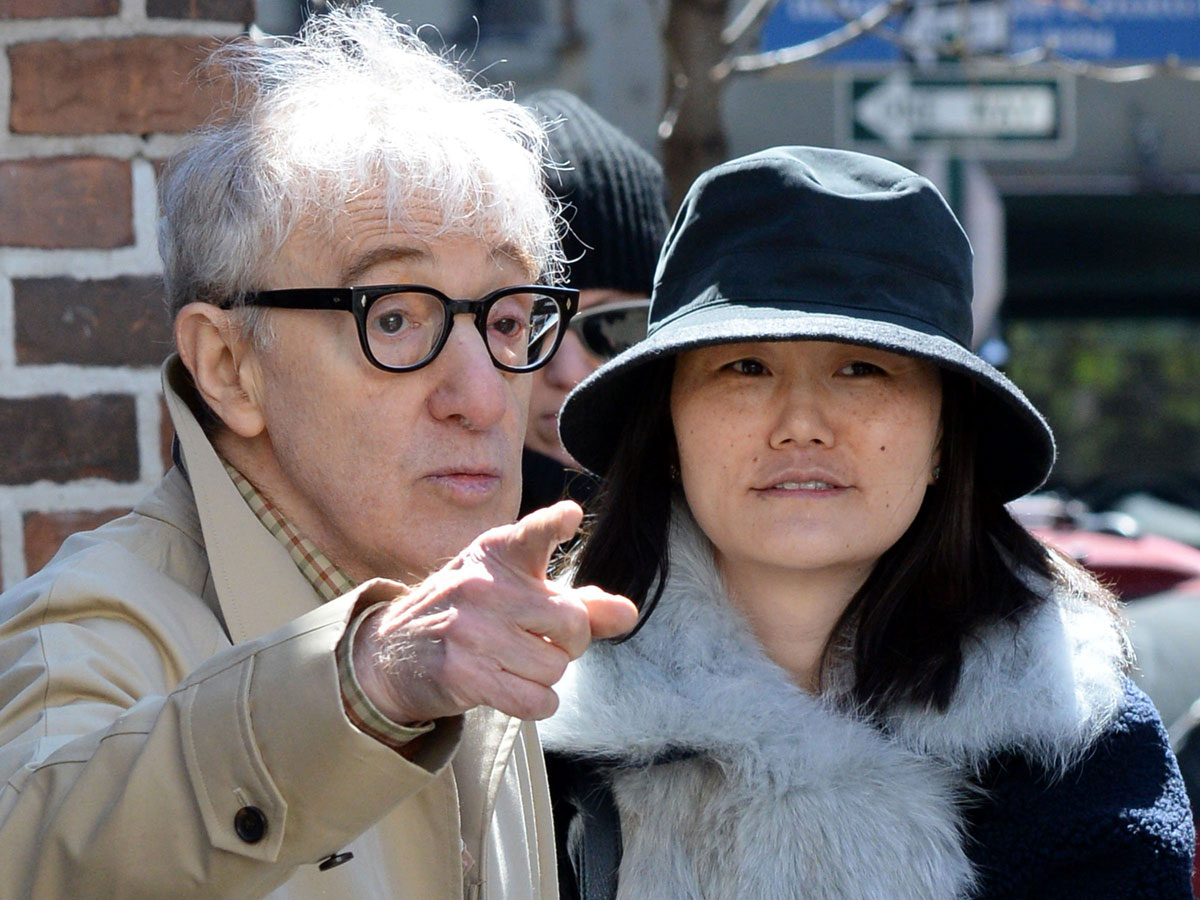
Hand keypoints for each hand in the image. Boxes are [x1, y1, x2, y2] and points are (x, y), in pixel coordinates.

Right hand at [351, 501, 637, 722]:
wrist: (393, 651)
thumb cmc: (471, 615)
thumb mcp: (516, 592)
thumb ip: (577, 601)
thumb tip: (628, 613)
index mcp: (497, 553)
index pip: (531, 533)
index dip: (553, 524)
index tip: (570, 516)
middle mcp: (483, 585)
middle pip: (572, 623)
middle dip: (568, 643)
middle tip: (539, 640)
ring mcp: (469, 629)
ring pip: (555, 667)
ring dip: (545, 676)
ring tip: (513, 662)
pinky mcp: (462, 672)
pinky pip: (534, 700)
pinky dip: (536, 703)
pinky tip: (513, 688)